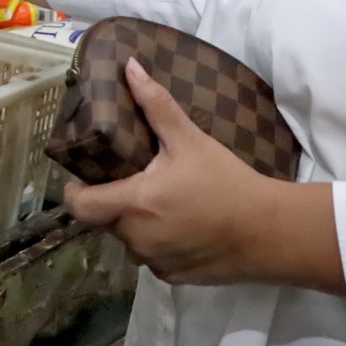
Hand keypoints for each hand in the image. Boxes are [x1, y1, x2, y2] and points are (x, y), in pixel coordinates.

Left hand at [61, 60, 342, 292]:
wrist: (268, 232)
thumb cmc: (226, 182)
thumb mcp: (190, 140)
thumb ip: (156, 105)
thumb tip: (130, 67)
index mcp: (134, 204)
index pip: (80, 206)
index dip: (76, 192)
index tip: (84, 179)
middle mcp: (137, 239)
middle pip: (106, 221)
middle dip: (115, 202)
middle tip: (137, 181)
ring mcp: (154, 262)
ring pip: (129, 241)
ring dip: (137, 224)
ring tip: (162, 202)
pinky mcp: (172, 278)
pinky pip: (152, 259)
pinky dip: (159, 244)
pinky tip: (182, 227)